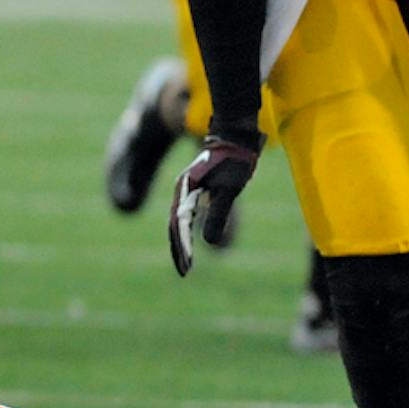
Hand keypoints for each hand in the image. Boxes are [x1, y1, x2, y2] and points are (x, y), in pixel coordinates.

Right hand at [166, 123, 262, 276]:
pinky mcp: (196, 190)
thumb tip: (210, 242)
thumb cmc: (233, 161)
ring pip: (178, 221)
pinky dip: (186, 230)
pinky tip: (192, 240)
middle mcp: (182, 192)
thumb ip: (218, 214)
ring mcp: (187, 190)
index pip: (179, 226)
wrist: (234, 136)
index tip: (188, 266)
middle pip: (174, 225)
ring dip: (180, 241)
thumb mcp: (229, 189)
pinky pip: (186, 215)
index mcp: (185, 192)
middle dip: (178, 249)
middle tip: (184, 270)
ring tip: (185, 261)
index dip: (183, 247)